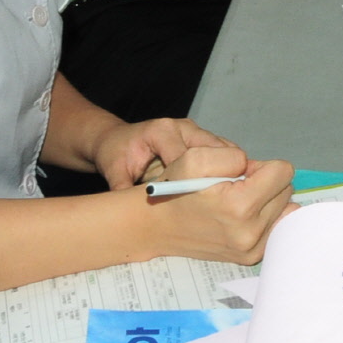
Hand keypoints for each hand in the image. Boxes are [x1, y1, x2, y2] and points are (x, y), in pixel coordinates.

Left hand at [92, 117, 242, 189]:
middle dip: (219, 176)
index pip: (187, 157)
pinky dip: (227, 171)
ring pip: (223, 151)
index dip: (194, 181)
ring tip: (228, 199)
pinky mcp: (203, 139)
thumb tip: (131, 215)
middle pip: (213, 151)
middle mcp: (183, 127)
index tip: (199, 204)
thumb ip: (122, 189)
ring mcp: (195, 132)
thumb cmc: (115, 153)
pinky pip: (222, 154)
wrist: (117, 139)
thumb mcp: (114, 170)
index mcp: (162, 131)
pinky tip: (225, 192)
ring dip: (227, 174)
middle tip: (223, 203)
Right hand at [149, 159, 297, 265]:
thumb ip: (232, 155)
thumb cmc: (173, 189)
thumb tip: (255, 168)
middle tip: (233, 187)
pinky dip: (264, 217)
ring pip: (285, 208)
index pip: (283, 172)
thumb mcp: (194, 157)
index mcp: (239, 206)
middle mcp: (250, 232)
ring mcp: (251, 249)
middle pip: (286, 190)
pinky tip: (240, 216)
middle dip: (264, 182)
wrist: (156, 226)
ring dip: (264, 199)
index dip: (259, 166)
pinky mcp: (251, 257)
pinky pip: (277, 227)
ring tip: (235, 202)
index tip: (238, 173)